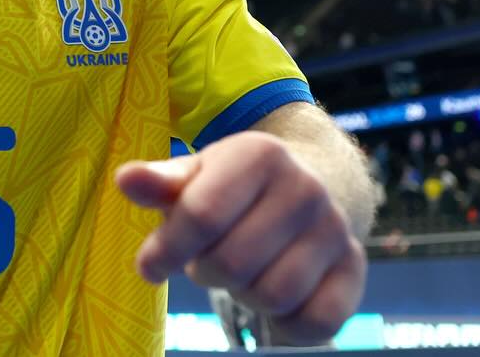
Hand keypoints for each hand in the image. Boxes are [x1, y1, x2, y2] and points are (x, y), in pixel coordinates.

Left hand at [116, 131, 366, 344]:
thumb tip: (124, 180)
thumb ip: (160, 183)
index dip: (166, 250)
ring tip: (239, 271)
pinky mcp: (355, 268)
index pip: (201, 216)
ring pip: (272, 296)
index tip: (148, 265)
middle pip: (232, 263)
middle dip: (205, 271)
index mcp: (259, 155)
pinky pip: (316, 322)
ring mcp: (336, 229)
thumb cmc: (233, 186)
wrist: (309, 183)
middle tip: (205, 261)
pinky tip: (273, 300)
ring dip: (242, 295)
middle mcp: (306, 188)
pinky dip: (286, 324)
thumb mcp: (195, 175)